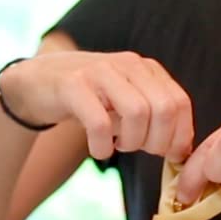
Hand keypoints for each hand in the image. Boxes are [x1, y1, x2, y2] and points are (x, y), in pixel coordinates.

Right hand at [0, 51, 193, 160]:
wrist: (38, 82)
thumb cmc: (90, 100)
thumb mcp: (127, 103)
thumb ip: (155, 120)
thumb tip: (182, 152)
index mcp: (146, 69)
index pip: (180, 103)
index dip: (178, 136)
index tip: (166, 154)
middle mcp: (128, 65)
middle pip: (163, 110)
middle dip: (156, 142)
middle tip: (138, 149)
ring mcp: (100, 72)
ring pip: (137, 114)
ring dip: (130, 142)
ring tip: (117, 145)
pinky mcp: (73, 85)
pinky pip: (100, 123)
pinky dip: (102, 146)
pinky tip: (98, 149)